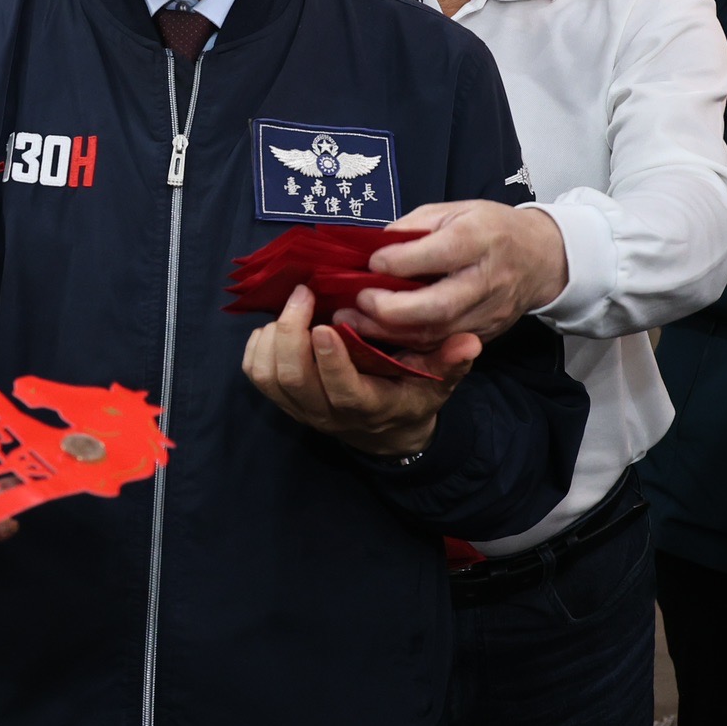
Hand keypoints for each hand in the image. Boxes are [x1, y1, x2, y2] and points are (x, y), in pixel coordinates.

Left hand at [241, 285, 479, 456]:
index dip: (330, 361)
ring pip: (270, 377)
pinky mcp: (284, 400)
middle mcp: (329, 413)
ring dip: (274, 337)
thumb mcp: (437, 383)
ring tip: (293, 305)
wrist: (387, 432)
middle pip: (295, 380)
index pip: (343, 391)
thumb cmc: (411, 396)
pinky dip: (259, 346)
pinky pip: (257, 374)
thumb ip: (450, 362)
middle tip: (303, 294)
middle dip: (292, 333)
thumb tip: (469, 342)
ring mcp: (302, 409)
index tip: (325, 325)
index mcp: (369, 408)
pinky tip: (278, 323)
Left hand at [336, 200, 570, 348]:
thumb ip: (414, 227)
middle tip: (358, 302)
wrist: (540, 258)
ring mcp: (489, 313)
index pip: (441, 253)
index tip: (371, 262)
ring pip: (438, 334)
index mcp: (480, 238)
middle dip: (391, 309)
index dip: (400, 261)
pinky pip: (442, 346)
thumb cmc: (490, 228)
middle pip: (439, 306)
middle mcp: (488, 280)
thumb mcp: (454, 210)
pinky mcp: (486, 334)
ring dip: (391, 333)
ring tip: (355, 323)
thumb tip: (374, 248)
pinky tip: (380, 334)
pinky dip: (407, 344)